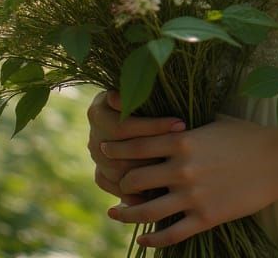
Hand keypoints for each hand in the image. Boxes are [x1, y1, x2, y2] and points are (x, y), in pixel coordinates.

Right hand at [86, 89, 185, 204]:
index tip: (181, 124)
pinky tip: (158, 193)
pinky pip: (116, 187)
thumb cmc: (142, 91)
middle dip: (156, 152)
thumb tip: (123, 97)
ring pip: (120, 174)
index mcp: (98, 111)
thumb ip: (135, 90)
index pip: (125, 125)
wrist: (128, 108)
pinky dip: (135, 193)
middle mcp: (94, 136)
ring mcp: (96, 158)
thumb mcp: (137, 84)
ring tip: (176, 173)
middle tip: (184, 152)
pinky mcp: (102, 174)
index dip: (153, 126)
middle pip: (123, 153)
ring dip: (147, 175)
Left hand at [105, 114, 277, 247]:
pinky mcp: (205, 217)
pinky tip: (143, 238)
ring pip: (146, 210)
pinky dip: (152, 239)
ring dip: (126, 213)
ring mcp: (192, 196)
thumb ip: (188, 129)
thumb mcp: (214, 123)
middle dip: (119, 181)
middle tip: (111, 182)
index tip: (105, 149)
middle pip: (135, 178)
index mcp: (183, 140)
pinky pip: (170, 234)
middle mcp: (182, 169)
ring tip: (116, 212)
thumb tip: (167, 126)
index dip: (117, 148)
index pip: (137, 145)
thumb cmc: (248, 136)